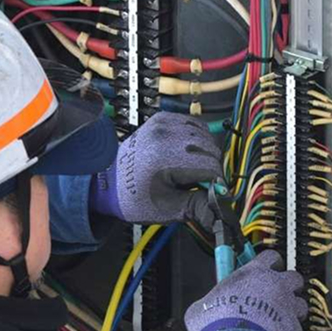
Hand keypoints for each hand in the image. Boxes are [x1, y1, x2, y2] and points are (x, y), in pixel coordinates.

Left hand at [88, 112, 219, 227]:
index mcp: (165, 158)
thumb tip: (222, 211)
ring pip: (205, 135)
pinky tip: (189, 153)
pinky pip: (193, 124)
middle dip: (212, 168)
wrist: (109, 183)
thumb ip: (198, 207)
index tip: (215, 193)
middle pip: (211, 149)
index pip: (211, 167)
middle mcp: (164, 136)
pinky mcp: (162, 119)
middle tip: (202, 184)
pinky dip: (197, 138)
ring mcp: (163, 124)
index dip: (217, 183)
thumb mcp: (168, 208)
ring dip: (206, 153)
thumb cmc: (134, 197)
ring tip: (193, 169)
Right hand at [183, 251, 307, 330]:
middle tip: (275, 298)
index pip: (271, 257)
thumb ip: (210, 302)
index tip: (266, 272)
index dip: (270, 265)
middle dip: (287, 287)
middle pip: (293, 277)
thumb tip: (205, 308)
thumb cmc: (216, 326)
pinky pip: (297, 330)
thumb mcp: (201, 308)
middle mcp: (276, 285)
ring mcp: (288, 307)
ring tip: (278, 322)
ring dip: (292, 312)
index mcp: (254, 273)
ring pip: (300, 303)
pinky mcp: (294, 329)